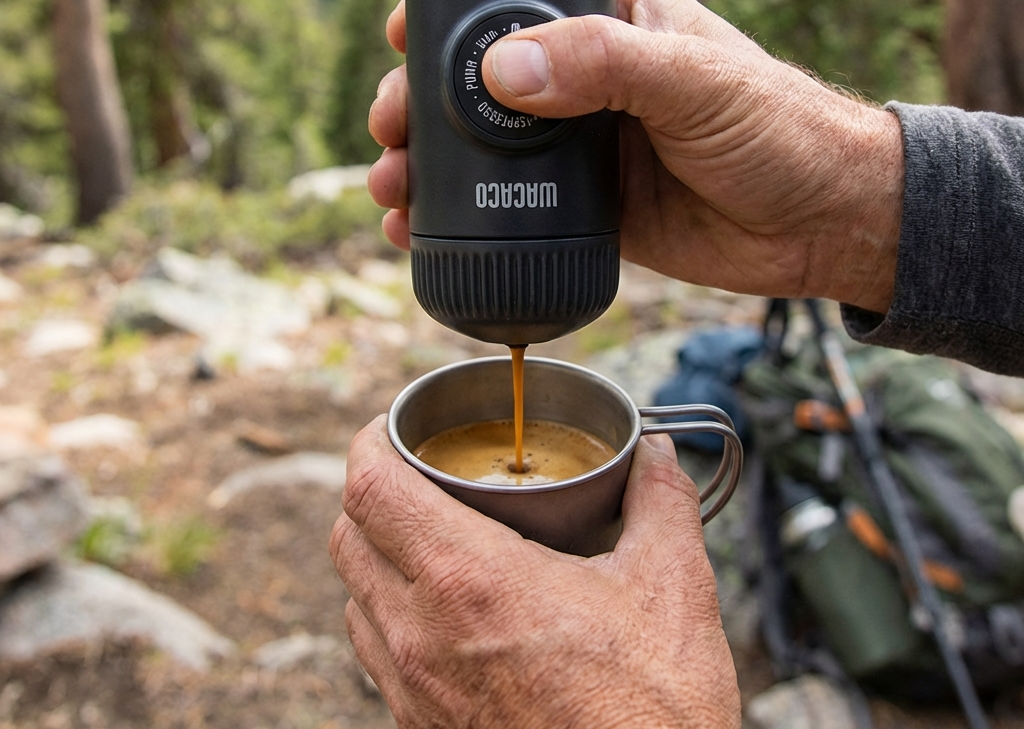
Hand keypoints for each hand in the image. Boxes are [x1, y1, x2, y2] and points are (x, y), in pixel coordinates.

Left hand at [330, 418, 739, 728]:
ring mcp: (413, 690)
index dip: (369, 440)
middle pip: (348, 534)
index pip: (370, 487)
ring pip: (353, 595)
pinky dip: (389, 613)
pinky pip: (375, 653)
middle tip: (418, 473)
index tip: (392, 426)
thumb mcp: (672, 589)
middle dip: (372, 489)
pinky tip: (446, 612)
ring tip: (430, 537)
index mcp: (470, 580)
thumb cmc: (652, 712)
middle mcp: (421, 634)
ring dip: (377, 553)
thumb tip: (655, 454)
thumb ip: (660, 502)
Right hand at [368, 0, 902, 312]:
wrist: (822, 223)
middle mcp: (587, 80)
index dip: (450, 18)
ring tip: (392, 189)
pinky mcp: (587, 207)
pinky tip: (424, 232)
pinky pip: (510, 207)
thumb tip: (501, 68)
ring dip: (430, 166)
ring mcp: (582, 147)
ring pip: (484, 150)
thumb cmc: (779, 128)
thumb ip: (603, 64)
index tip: (399, 37)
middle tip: (389, 131)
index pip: (513, 2)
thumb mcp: (693, 79)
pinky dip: (463, 219)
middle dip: (421, 104)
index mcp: (611, 22)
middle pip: (480, 83)